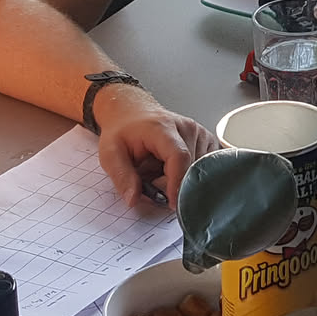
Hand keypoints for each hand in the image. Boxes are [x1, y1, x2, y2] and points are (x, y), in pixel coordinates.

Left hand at [91, 83, 217, 213]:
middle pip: (189, 168)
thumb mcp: (110, 153)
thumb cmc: (123, 130)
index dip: (177, 183)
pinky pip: (204, 166)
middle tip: (151, 181)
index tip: (171, 203)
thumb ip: (121, 176)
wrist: (132, 112)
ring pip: (198, 170)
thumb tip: (133, 198)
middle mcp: (185, 128)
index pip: (179, 157)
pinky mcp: (206, 140)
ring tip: (161, 170)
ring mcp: (198, 133)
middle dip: (172, 185)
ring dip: (180, 179)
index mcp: (162, 128)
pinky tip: (175, 167)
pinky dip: (190, 174)